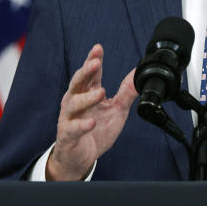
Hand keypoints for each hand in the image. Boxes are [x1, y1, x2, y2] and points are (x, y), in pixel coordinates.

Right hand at [46, 44, 138, 180]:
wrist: (80, 157)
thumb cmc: (96, 130)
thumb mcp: (117, 110)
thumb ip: (126, 93)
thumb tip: (138, 75)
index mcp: (87, 93)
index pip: (90, 74)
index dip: (93, 60)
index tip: (98, 48)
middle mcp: (75, 102)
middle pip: (78, 82)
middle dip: (86, 71)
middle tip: (95, 62)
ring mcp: (69, 118)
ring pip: (73, 103)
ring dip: (87, 97)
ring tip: (100, 92)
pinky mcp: (67, 135)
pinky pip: (72, 128)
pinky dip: (81, 125)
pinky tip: (91, 122)